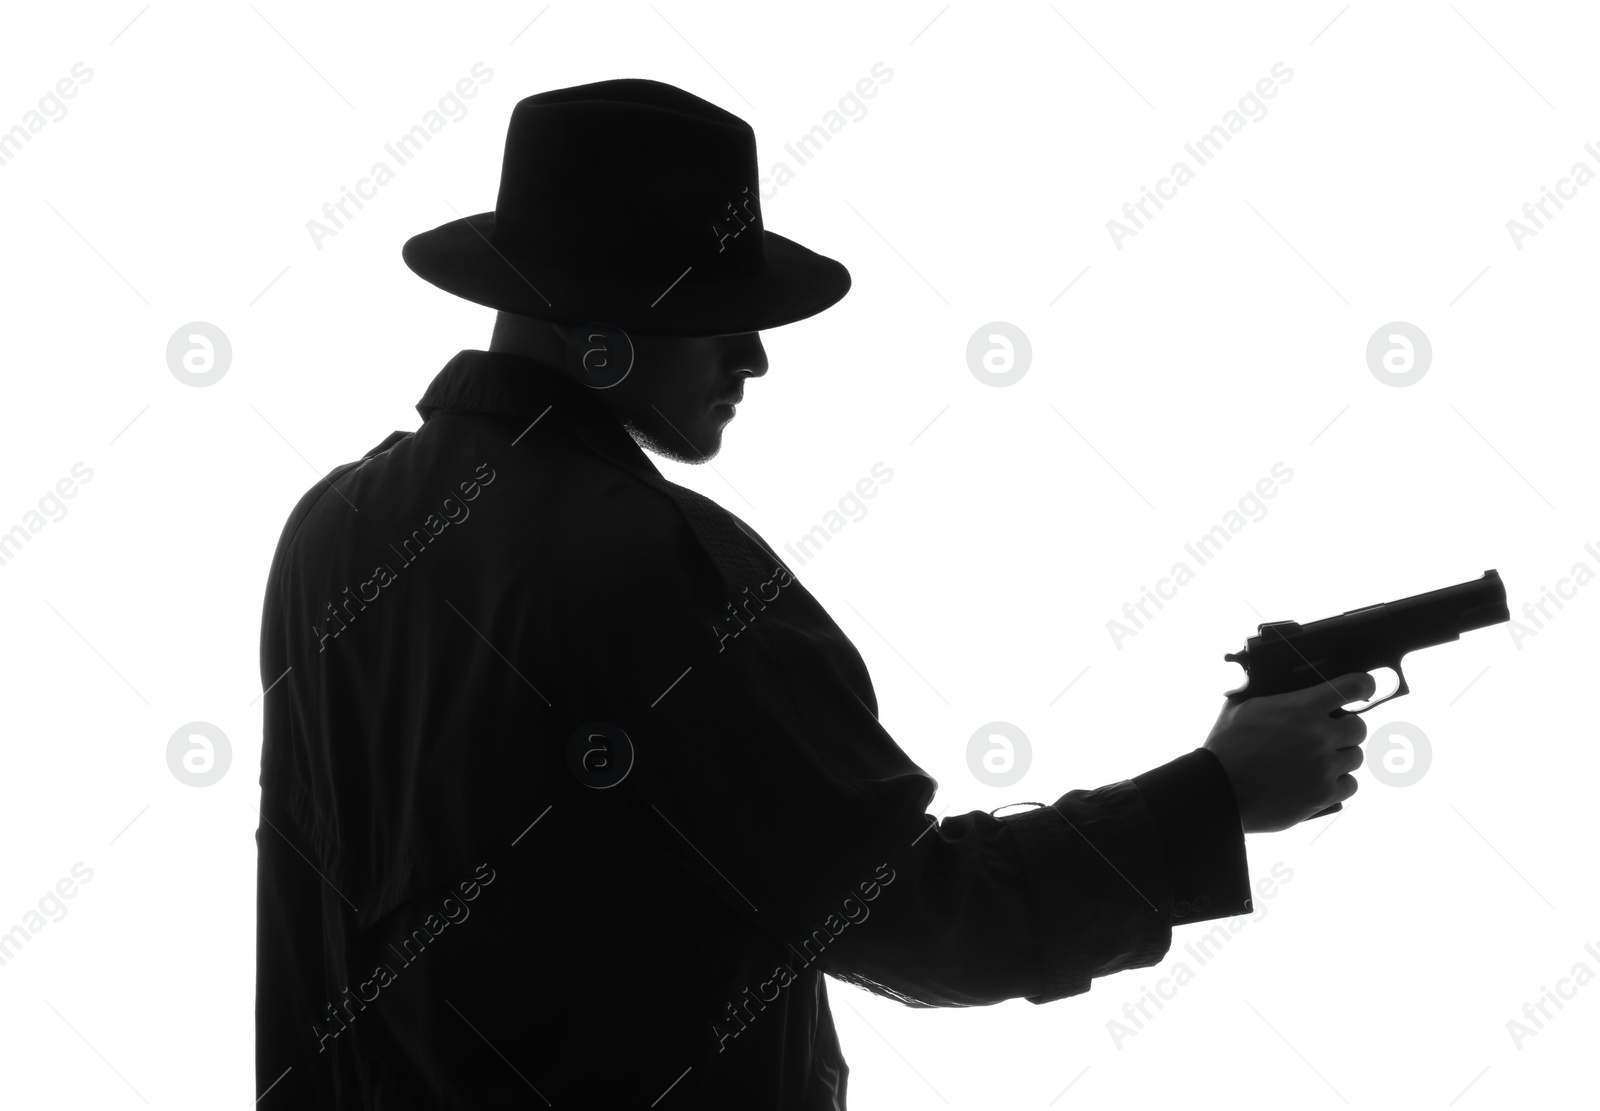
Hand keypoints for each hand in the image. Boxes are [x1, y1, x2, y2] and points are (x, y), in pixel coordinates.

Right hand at [1202, 672, 1374, 832]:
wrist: (1217, 791)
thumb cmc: (1224, 747)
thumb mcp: (1240, 707)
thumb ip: (1266, 695)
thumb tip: (1272, 683)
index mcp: (1302, 708)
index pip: (1353, 687)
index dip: (1363, 685)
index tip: (1364, 688)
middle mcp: (1319, 736)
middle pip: (1359, 727)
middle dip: (1345, 728)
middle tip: (1328, 734)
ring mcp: (1324, 767)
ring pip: (1355, 757)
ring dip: (1341, 756)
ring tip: (1319, 760)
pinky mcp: (1323, 795)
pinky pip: (1350, 785)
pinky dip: (1339, 782)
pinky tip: (1321, 780)